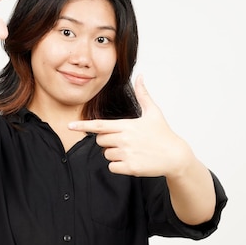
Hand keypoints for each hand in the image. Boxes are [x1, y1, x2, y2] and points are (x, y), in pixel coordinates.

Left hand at [68, 75, 196, 177]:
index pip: (99, 126)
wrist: (175, 156)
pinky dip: (118, 166)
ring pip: (106, 154)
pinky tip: (132, 161)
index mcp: (127, 125)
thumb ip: (143, 94)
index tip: (69, 126)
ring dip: (114, 154)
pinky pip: (112, 167)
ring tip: (131, 151)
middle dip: (108, 141)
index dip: (83, 126)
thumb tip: (140, 76)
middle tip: (125, 141)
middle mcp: (124, 139)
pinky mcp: (130, 168)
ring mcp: (127, 154)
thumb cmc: (163, 134)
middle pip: (100, 140)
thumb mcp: (154, 112)